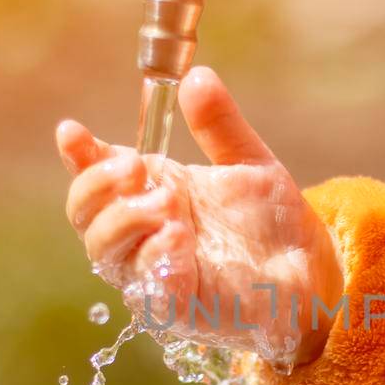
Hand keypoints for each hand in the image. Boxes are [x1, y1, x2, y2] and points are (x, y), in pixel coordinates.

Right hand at [57, 67, 342, 365]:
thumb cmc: (274, 224)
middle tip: (134, 167)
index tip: (72, 132)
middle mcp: (145, 234)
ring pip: (104, 252)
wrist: (312, 272)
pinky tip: (177, 237)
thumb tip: (196, 77)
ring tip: (170, 203)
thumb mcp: (248, 163)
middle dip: (98, 185)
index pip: (96, 176)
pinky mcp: (175, 308)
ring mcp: (155, 272)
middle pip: (85, 215)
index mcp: (154, 194)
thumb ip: (219, 124)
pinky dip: (155, 258)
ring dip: (126, 220)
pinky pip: (146, 288)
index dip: (78, 155)